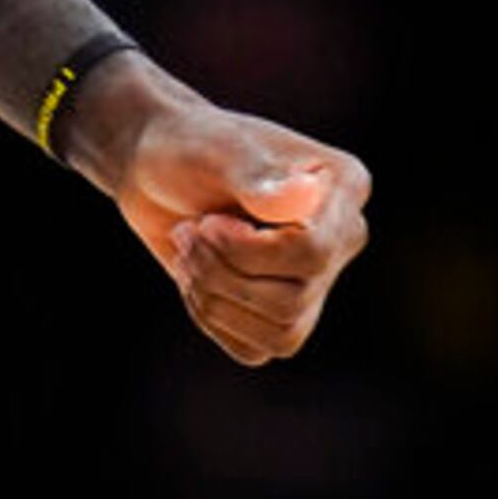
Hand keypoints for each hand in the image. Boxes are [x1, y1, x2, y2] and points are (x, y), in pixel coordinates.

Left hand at [63, 56, 370, 365]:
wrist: (153, 169)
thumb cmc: (189, 147)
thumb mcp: (216, 150)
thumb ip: (257, 175)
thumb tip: (303, 197)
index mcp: (344, 189)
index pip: (315, 252)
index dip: (249, 252)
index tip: (209, 222)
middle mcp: (341, 238)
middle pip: (294, 302)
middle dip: (223, 274)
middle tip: (192, 233)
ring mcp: (315, 280)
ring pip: (281, 334)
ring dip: (214, 298)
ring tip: (191, 253)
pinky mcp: (281, 312)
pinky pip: (256, 350)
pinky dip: (213, 321)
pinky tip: (196, 279)